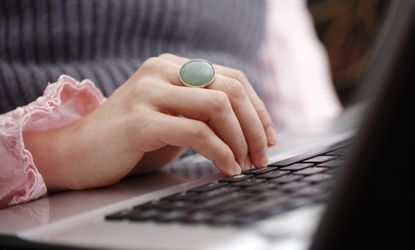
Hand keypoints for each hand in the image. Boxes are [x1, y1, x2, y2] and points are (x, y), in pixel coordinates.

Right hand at [24, 53, 276, 190]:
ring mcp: (149, 93)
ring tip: (245, 165)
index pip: (232, 78)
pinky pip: (196, 132)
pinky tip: (226, 168)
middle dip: (255, 126)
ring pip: (218, 106)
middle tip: (262, 156)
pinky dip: (220, 152)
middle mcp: (162, 71)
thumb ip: (201, 112)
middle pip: (230, 89)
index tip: (268, 137)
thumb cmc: (128, 140)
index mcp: (172, 66)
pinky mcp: (140, 121)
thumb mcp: (171, 118)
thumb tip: (249, 128)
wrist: (77, 153)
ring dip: (241, 140)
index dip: (257, 108)